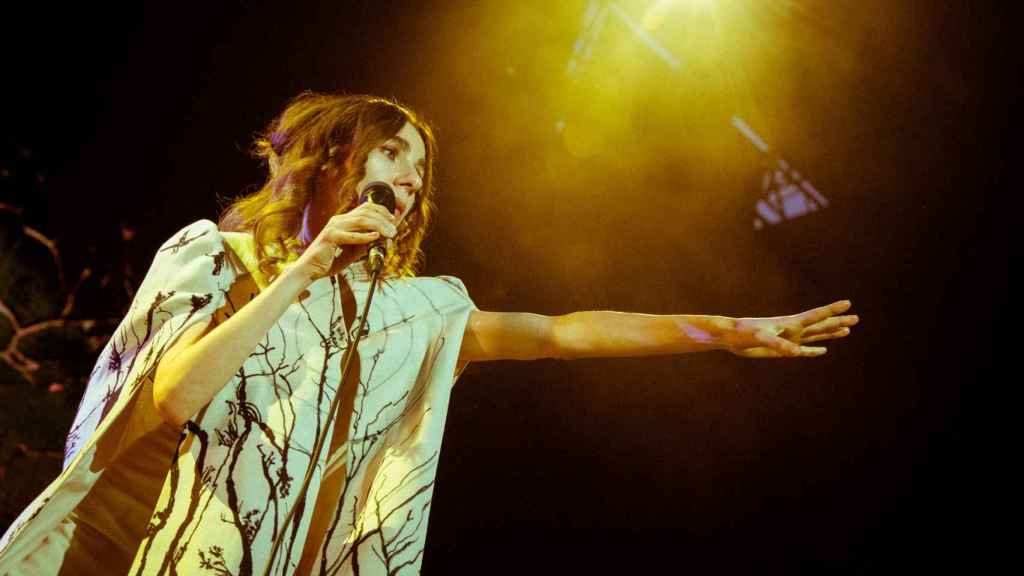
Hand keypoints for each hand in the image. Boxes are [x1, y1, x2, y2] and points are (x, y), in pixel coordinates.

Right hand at [290, 201, 397, 282]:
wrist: (310, 269)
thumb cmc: (330, 261)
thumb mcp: (352, 252)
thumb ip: (365, 244)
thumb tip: (382, 239)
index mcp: (343, 220)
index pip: (365, 208)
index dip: (381, 211)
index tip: (392, 219)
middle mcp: (338, 220)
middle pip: (366, 212)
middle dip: (383, 219)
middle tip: (394, 231)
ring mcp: (333, 227)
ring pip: (361, 221)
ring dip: (379, 226)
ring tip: (389, 234)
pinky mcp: (330, 237)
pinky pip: (351, 236)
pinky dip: (364, 236)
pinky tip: (375, 237)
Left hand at [723, 300, 858, 357]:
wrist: (729, 337)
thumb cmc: (743, 333)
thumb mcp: (761, 338)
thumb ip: (779, 344)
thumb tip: (796, 352)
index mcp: (790, 323)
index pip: (816, 315)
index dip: (832, 310)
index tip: (848, 303)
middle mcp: (792, 329)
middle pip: (821, 325)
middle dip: (838, 322)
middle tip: (857, 318)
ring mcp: (788, 338)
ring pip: (815, 335)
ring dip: (830, 333)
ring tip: (847, 330)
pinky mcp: (781, 349)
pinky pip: (802, 350)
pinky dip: (813, 350)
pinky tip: (822, 350)